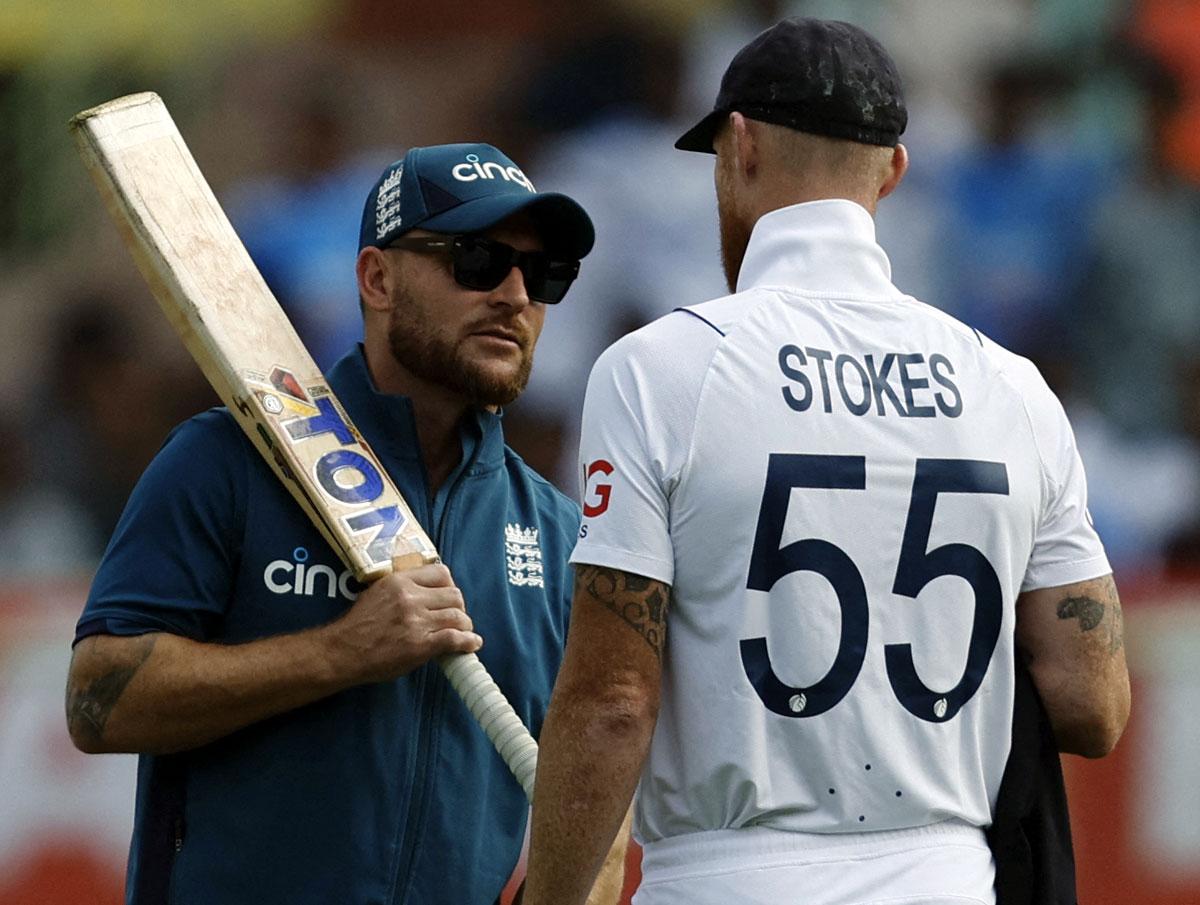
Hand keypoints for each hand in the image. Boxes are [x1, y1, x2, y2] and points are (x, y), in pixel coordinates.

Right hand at [325, 561, 482, 683]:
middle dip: (460, 607)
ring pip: (458, 616)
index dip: (450, 586)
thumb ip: (402, 589)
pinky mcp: (420, 644)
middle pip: (454, 595)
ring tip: (463, 632)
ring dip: (465, 626)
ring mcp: (416, 621)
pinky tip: (471, 645)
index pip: (441, 573)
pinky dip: (468, 642)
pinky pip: (455, 638)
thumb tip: (426, 592)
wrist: (342, 652)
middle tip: (456, 618)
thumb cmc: (357, 626)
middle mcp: (410, 597)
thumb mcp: (377, 593)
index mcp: (400, 581)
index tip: (448, 597)